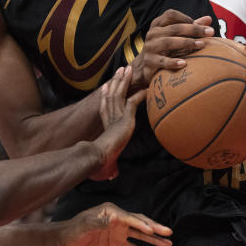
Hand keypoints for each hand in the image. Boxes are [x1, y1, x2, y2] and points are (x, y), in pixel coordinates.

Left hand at [58, 202, 172, 245]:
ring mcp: (118, 231)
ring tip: (168, 244)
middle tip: (169, 232)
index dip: (141, 224)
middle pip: (139, 223)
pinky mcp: (116, 243)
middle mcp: (117, 219)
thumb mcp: (85, 226)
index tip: (152, 231)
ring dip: (154, 240)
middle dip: (154, 228)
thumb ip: (99, 222)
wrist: (64, 241)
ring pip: (140, 236)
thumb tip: (113, 219)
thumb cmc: (73, 230)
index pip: (130, 217)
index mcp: (111, 211)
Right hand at [90, 66, 146, 180]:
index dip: (106, 95)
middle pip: (111, 94)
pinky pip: (133, 102)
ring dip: (124, 80)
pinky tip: (146, 89)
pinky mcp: (124, 118)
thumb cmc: (100, 161)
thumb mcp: (107, 160)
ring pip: (120, 93)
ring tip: (128, 69)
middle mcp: (109, 116)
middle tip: (120, 69)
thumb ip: (111, 165)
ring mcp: (116, 115)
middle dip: (116, 81)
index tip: (107, 86)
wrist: (99, 156)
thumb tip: (113, 176)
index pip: (104, 105)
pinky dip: (140, 95)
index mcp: (104, 124)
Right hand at [129, 9, 216, 91]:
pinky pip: (162, 61)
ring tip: (201, 45)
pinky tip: (184, 63)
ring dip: (186, 43)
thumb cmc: (163, 48)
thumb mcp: (175, 36)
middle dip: (194, 30)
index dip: (186, 17)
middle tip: (210, 32)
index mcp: (157, 25)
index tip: (200, 25)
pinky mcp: (149, 62)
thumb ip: (190, 27)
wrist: (144, 66)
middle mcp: (152, 34)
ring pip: (168, 42)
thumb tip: (209, 19)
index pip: (171, 15)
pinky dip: (173, 62)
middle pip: (174, 28)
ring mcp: (150, 47)